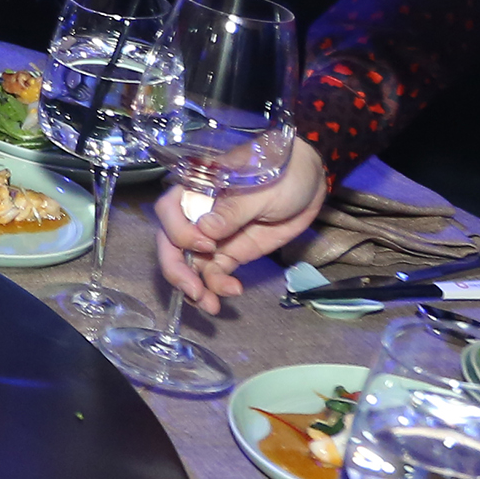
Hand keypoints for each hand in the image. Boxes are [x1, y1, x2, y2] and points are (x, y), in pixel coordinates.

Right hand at [151, 138, 327, 313]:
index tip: (206, 245)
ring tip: (211, 306)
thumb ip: (233, 210)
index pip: (169, 210)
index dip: (178, 231)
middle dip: (177, 270)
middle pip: (172, 242)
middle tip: (194, 291)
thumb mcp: (259, 189)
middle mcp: (198, 214)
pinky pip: (215, 272)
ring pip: (191, 263)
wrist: (310, 182)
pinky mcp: (232, 252)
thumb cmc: (282, 172)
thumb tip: (205, 230)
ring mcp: (214, 236)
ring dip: (195, 286)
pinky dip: (217, 286)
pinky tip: (232, 292)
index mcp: (198, 189)